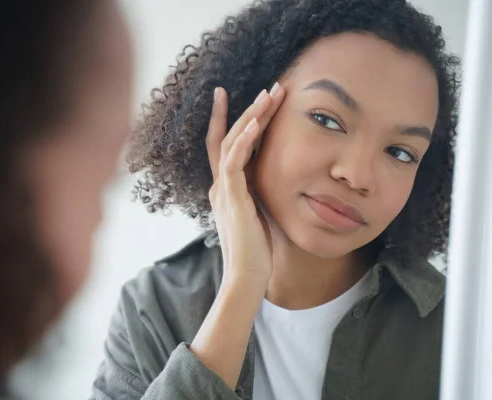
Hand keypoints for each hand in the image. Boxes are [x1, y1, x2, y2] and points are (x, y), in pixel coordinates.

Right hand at [206, 83, 285, 284]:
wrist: (247, 275)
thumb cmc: (256, 249)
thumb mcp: (258, 213)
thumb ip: (258, 194)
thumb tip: (271, 179)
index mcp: (225, 189)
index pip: (223, 146)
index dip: (228, 119)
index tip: (236, 96)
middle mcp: (220, 185)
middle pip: (228, 136)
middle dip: (247, 109)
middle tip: (268, 87)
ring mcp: (223, 190)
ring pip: (231, 143)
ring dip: (250, 117)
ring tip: (269, 94)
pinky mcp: (232, 198)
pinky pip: (234, 163)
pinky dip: (243, 141)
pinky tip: (255, 123)